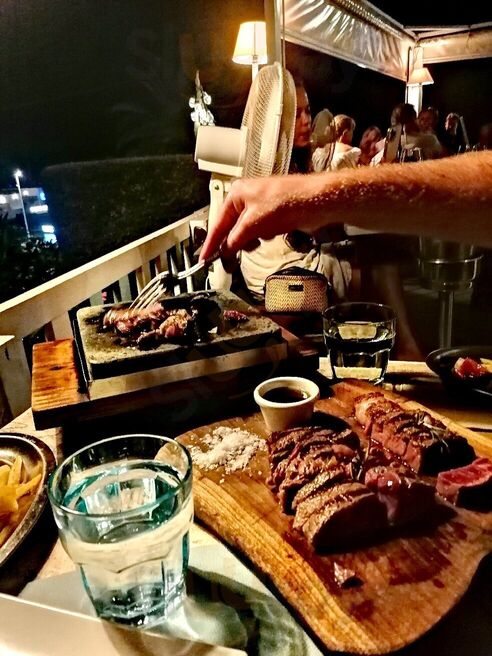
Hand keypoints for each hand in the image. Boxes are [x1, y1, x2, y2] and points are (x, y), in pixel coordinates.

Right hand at [199, 175, 317, 260]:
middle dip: (236, 242)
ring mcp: (260, 207)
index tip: (204, 259)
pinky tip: (274, 232)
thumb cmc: (286, 202)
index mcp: (236, 194)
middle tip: (230, 261)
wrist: (315, 201)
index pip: (218, 223)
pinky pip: (261, 232)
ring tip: (262, 238)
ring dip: (253, 239)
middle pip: (231, 229)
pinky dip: (265, 236)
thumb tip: (224, 251)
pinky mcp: (272, 216)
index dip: (211, 244)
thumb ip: (235, 240)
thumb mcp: (253, 224)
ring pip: (247, 233)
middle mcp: (245, 199)